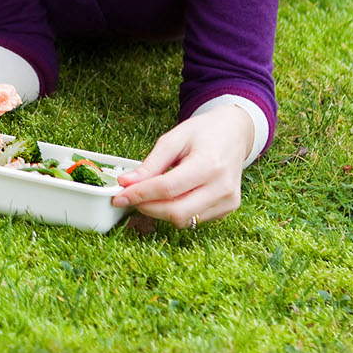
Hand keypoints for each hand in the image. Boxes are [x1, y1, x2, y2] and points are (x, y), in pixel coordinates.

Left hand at [111, 105, 254, 228]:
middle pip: (176, 212)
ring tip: (151, 193)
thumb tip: (126, 182)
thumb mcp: (174, 138)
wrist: (234, 133)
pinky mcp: (227, 209)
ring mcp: (228, 201)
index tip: (119, 196)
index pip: (168, 189)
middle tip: (130, 197)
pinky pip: (194, 219)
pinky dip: (176, 211)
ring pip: (184, 220)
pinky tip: (173, 195)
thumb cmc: (204, 132)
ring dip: (160, 211)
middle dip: (147, 207)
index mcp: (209, 164)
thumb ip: (151, 163)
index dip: (139, 195)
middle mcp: (222, 187)